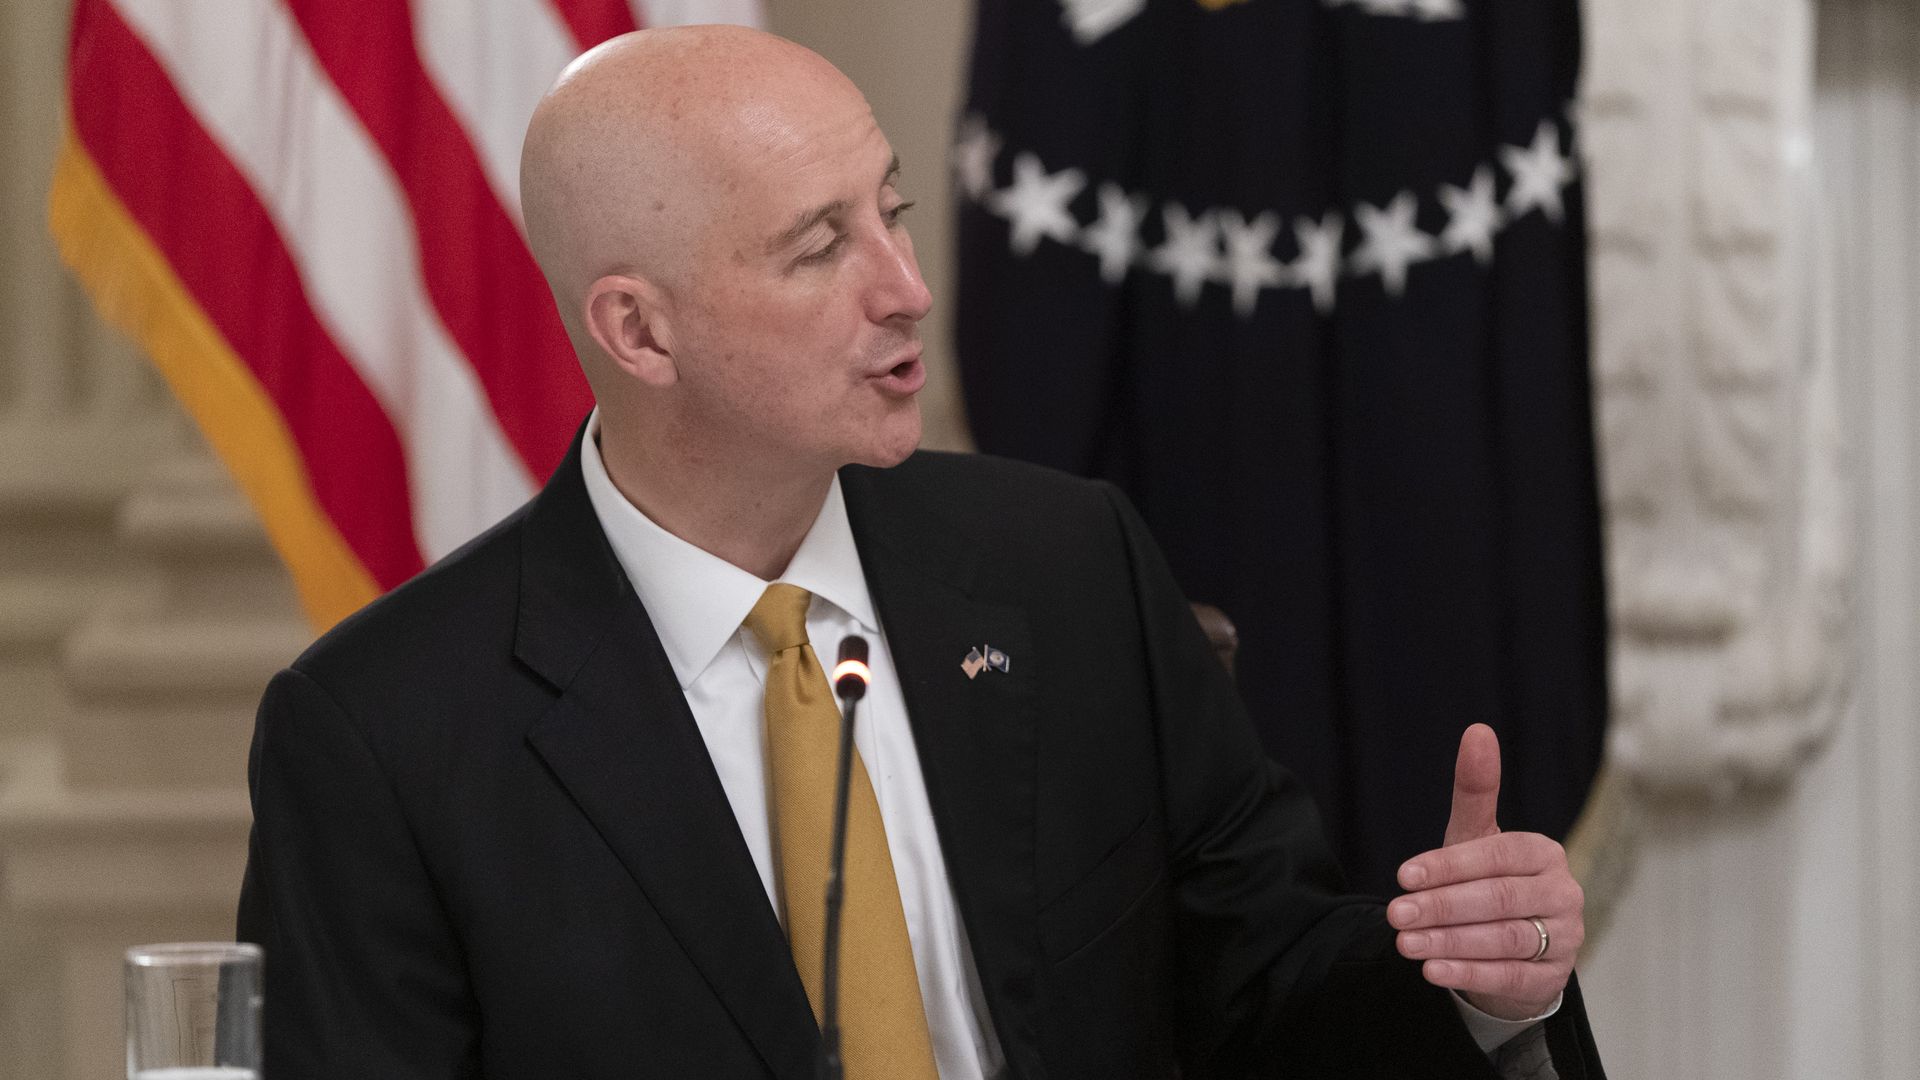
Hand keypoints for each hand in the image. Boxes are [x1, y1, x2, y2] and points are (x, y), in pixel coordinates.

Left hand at [1389, 723, 1583, 1020]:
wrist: (1512, 949)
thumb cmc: (1486, 882)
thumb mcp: (1475, 838)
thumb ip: (1475, 790)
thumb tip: (1478, 730)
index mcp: (1543, 853)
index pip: (1497, 856)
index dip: (1449, 865)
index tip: (1403, 875)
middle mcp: (1563, 893)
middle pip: (1499, 898)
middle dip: (1442, 906)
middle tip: (1395, 913)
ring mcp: (1564, 938)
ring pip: (1505, 939)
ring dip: (1450, 942)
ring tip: (1405, 944)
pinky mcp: (1553, 978)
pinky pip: (1511, 976)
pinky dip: (1469, 973)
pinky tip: (1431, 971)